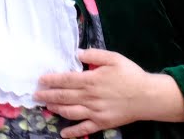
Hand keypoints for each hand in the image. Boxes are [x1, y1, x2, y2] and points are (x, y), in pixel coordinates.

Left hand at [35, 49, 177, 137]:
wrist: (148, 97)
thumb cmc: (131, 75)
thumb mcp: (114, 58)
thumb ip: (94, 55)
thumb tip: (77, 53)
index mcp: (91, 80)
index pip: (65, 80)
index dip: (51, 80)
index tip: (41, 80)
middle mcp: (90, 97)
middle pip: (64, 96)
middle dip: (47, 95)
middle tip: (36, 95)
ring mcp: (95, 112)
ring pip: (70, 112)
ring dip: (56, 109)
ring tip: (46, 107)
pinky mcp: (102, 123)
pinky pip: (84, 129)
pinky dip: (72, 132)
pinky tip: (63, 133)